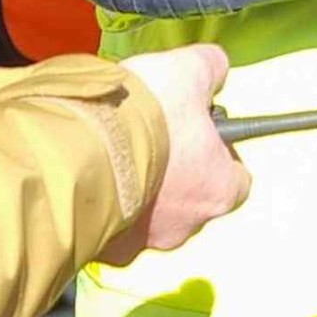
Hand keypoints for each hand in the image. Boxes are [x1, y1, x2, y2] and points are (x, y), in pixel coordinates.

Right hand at [103, 43, 250, 263]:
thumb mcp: (189, 69)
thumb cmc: (142, 117)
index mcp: (217, 188)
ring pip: (151, 213)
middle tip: (156, 134)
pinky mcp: (107, 248)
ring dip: (141, 185)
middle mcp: (186, 224)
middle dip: (177, 168)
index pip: (237, 178)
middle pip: (191, 195)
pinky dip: (109, 201)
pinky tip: (97, 171)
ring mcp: (145, 241)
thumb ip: (212, 68)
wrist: (79, 148)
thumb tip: (215, 69)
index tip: (202, 130)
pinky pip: (114, 223)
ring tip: (120, 148)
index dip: (220, 150)